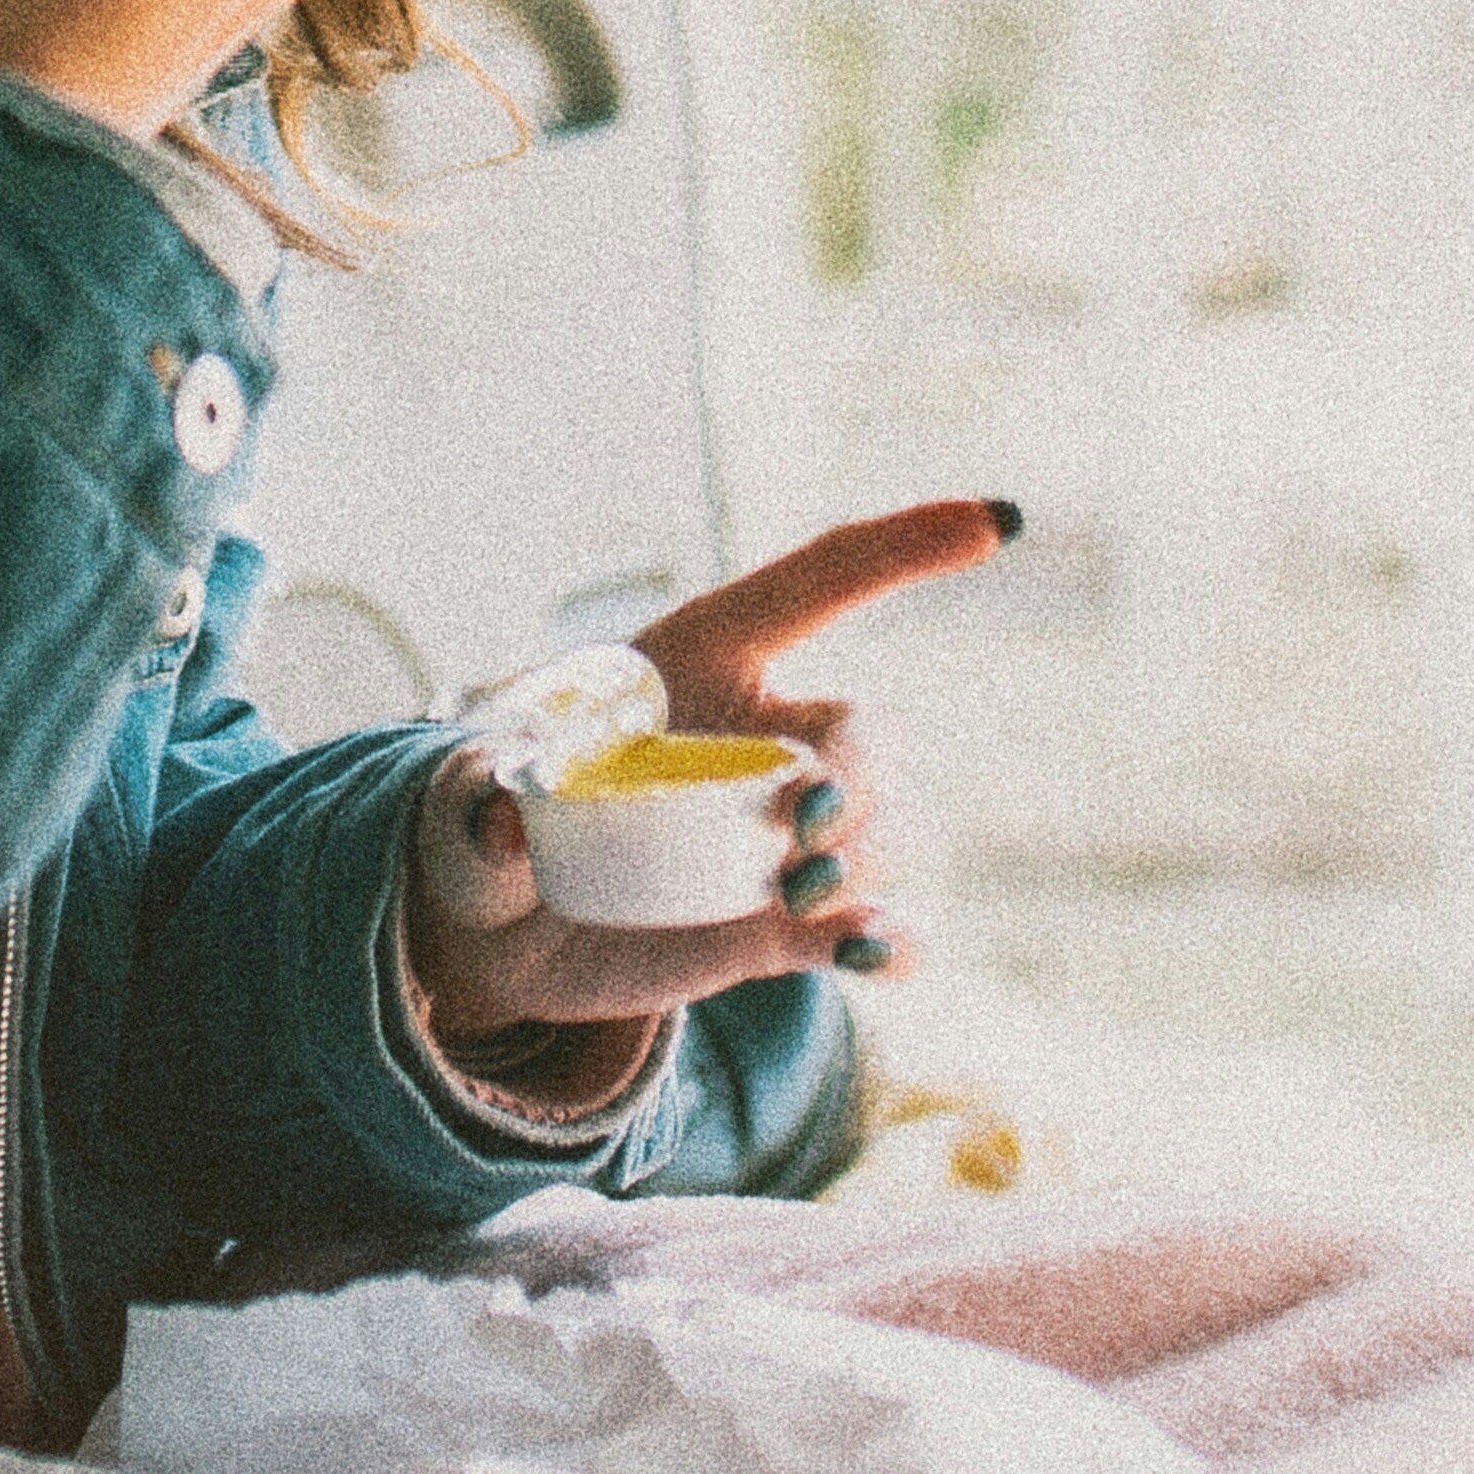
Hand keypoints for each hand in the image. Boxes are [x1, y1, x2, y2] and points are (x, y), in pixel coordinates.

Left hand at [405, 502, 1015, 1074]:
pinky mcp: (791, 926)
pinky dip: (896, 939)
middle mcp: (768, 735)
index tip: (1001, 522)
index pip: (827, 580)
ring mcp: (789, 834)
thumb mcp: (472, 794)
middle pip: (870, 732)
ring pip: (893, 828)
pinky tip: (867, 951)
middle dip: (859, 774)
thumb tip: (507, 820)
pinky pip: (884, 926)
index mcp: (704, 657)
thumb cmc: (487, 826)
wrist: (498, 931)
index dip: (911, 544)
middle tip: (796, 830)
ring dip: (871, 857)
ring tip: (798, 896)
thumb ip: (490, 798)